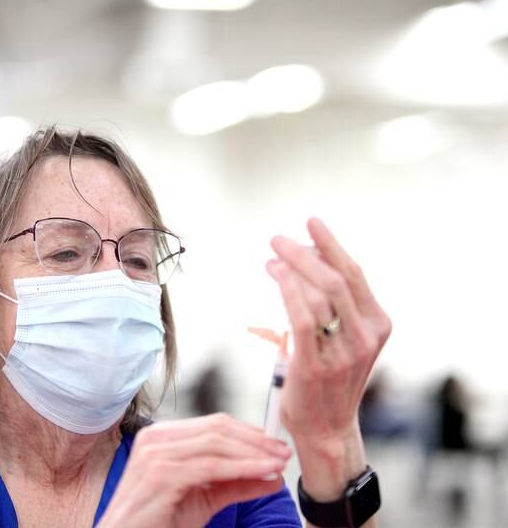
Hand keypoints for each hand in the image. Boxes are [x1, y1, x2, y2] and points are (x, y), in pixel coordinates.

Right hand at [97, 413, 291, 527]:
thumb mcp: (204, 499)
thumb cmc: (158, 522)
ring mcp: (155, 453)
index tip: (277, 445)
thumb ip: (236, 484)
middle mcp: (156, 437)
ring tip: (278, 463)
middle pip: (217, 429)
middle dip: (256, 440)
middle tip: (284, 452)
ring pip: (216, 445)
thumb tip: (273, 475)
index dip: (250, 432)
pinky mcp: (160, 474)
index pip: (214, 424)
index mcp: (162, 436)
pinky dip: (242, 467)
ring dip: (253, 453)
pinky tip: (263, 472)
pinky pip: (210, 466)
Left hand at [266, 218, 391, 498]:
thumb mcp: (344, 338)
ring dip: (291, 269)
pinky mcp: (316, 365)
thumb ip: (334, 304)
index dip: (330, 244)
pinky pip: (302, 317)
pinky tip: (275, 275)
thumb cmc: (329, 377)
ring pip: (319, 294)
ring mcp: (343, 352)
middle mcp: (366, 336)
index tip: (311, 222)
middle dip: (306, 252)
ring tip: (271, 259)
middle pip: (336, 278)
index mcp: (378, 324)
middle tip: (278, 239)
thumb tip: (305, 259)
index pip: (353, 273)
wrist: (326, 427)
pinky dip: (288, 290)